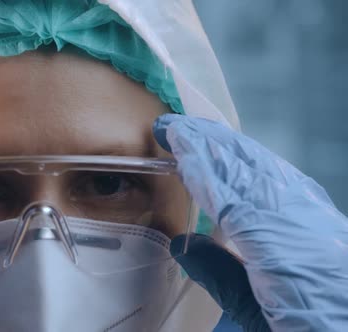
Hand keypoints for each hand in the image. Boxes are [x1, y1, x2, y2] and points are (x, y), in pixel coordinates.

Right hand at [154, 114, 347, 330]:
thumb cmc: (316, 331)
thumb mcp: (260, 323)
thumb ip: (223, 280)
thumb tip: (183, 244)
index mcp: (281, 250)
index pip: (230, 194)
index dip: (200, 165)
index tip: (174, 142)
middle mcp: (304, 224)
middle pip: (251, 170)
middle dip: (211, 143)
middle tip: (176, 125)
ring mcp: (320, 218)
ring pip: (271, 169)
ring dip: (232, 147)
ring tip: (201, 133)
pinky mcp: (327, 221)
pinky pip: (288, 180)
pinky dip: (257, 162)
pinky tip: (244, 158)